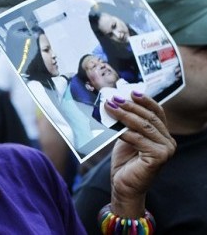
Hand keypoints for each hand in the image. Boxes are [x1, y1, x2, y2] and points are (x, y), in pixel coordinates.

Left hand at [104, 92, 175, 216]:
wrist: (124, 185)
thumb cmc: (125, 161)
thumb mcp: (126, 137)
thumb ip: (128, 123)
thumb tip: (117, 103)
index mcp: (163, 134)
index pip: (156, 112)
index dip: (145, 101)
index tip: (131, 92)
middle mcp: (168, 141)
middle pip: (149, 117)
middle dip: (130, 106)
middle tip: (114, 99)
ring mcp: (166, 150)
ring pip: (143, 126)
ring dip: (125, 115)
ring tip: (110, 108)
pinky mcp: (158, 157)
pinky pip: (138, 139)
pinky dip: (125, 131)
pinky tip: (114, 127)